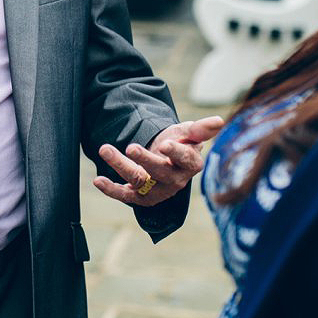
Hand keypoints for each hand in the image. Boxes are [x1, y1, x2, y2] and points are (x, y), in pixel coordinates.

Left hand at [93, 116, 224, 206]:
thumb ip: (201, 128)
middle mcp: (175, 181)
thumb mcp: (189, 132)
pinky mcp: (140, 197)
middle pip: (160, 172)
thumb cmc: (180, 143)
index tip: (165, 144)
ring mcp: (157, 191)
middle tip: (131, 147)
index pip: (186, 159)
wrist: (166, 157)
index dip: (176, 153)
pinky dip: (111, 190)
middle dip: (145, 160)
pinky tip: (98, 180)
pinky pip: (126, 195)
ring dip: (120, 165)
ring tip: (105, 149)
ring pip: (139, 181)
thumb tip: (219, 121)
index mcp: (190, 164)